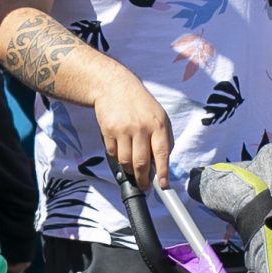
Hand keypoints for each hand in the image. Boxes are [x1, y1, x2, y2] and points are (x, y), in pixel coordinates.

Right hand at [93, 67, 174, 190]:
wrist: (114, 86)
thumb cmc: (140, 104)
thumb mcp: (159, 116)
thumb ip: (163, 138)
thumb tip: (162, 163)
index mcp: (158, 124)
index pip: (161, 153)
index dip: (162, 172)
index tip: (162, 185)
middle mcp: (141, 128)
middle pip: (141, 162)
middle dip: (143, 179)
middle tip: (144, 186)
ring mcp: (123, 130)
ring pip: (125, 161)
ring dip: (129, 171)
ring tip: (132, 170)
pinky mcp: (108, 131)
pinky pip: (113, 154)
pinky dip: (118, 159)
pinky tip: (122, 154)